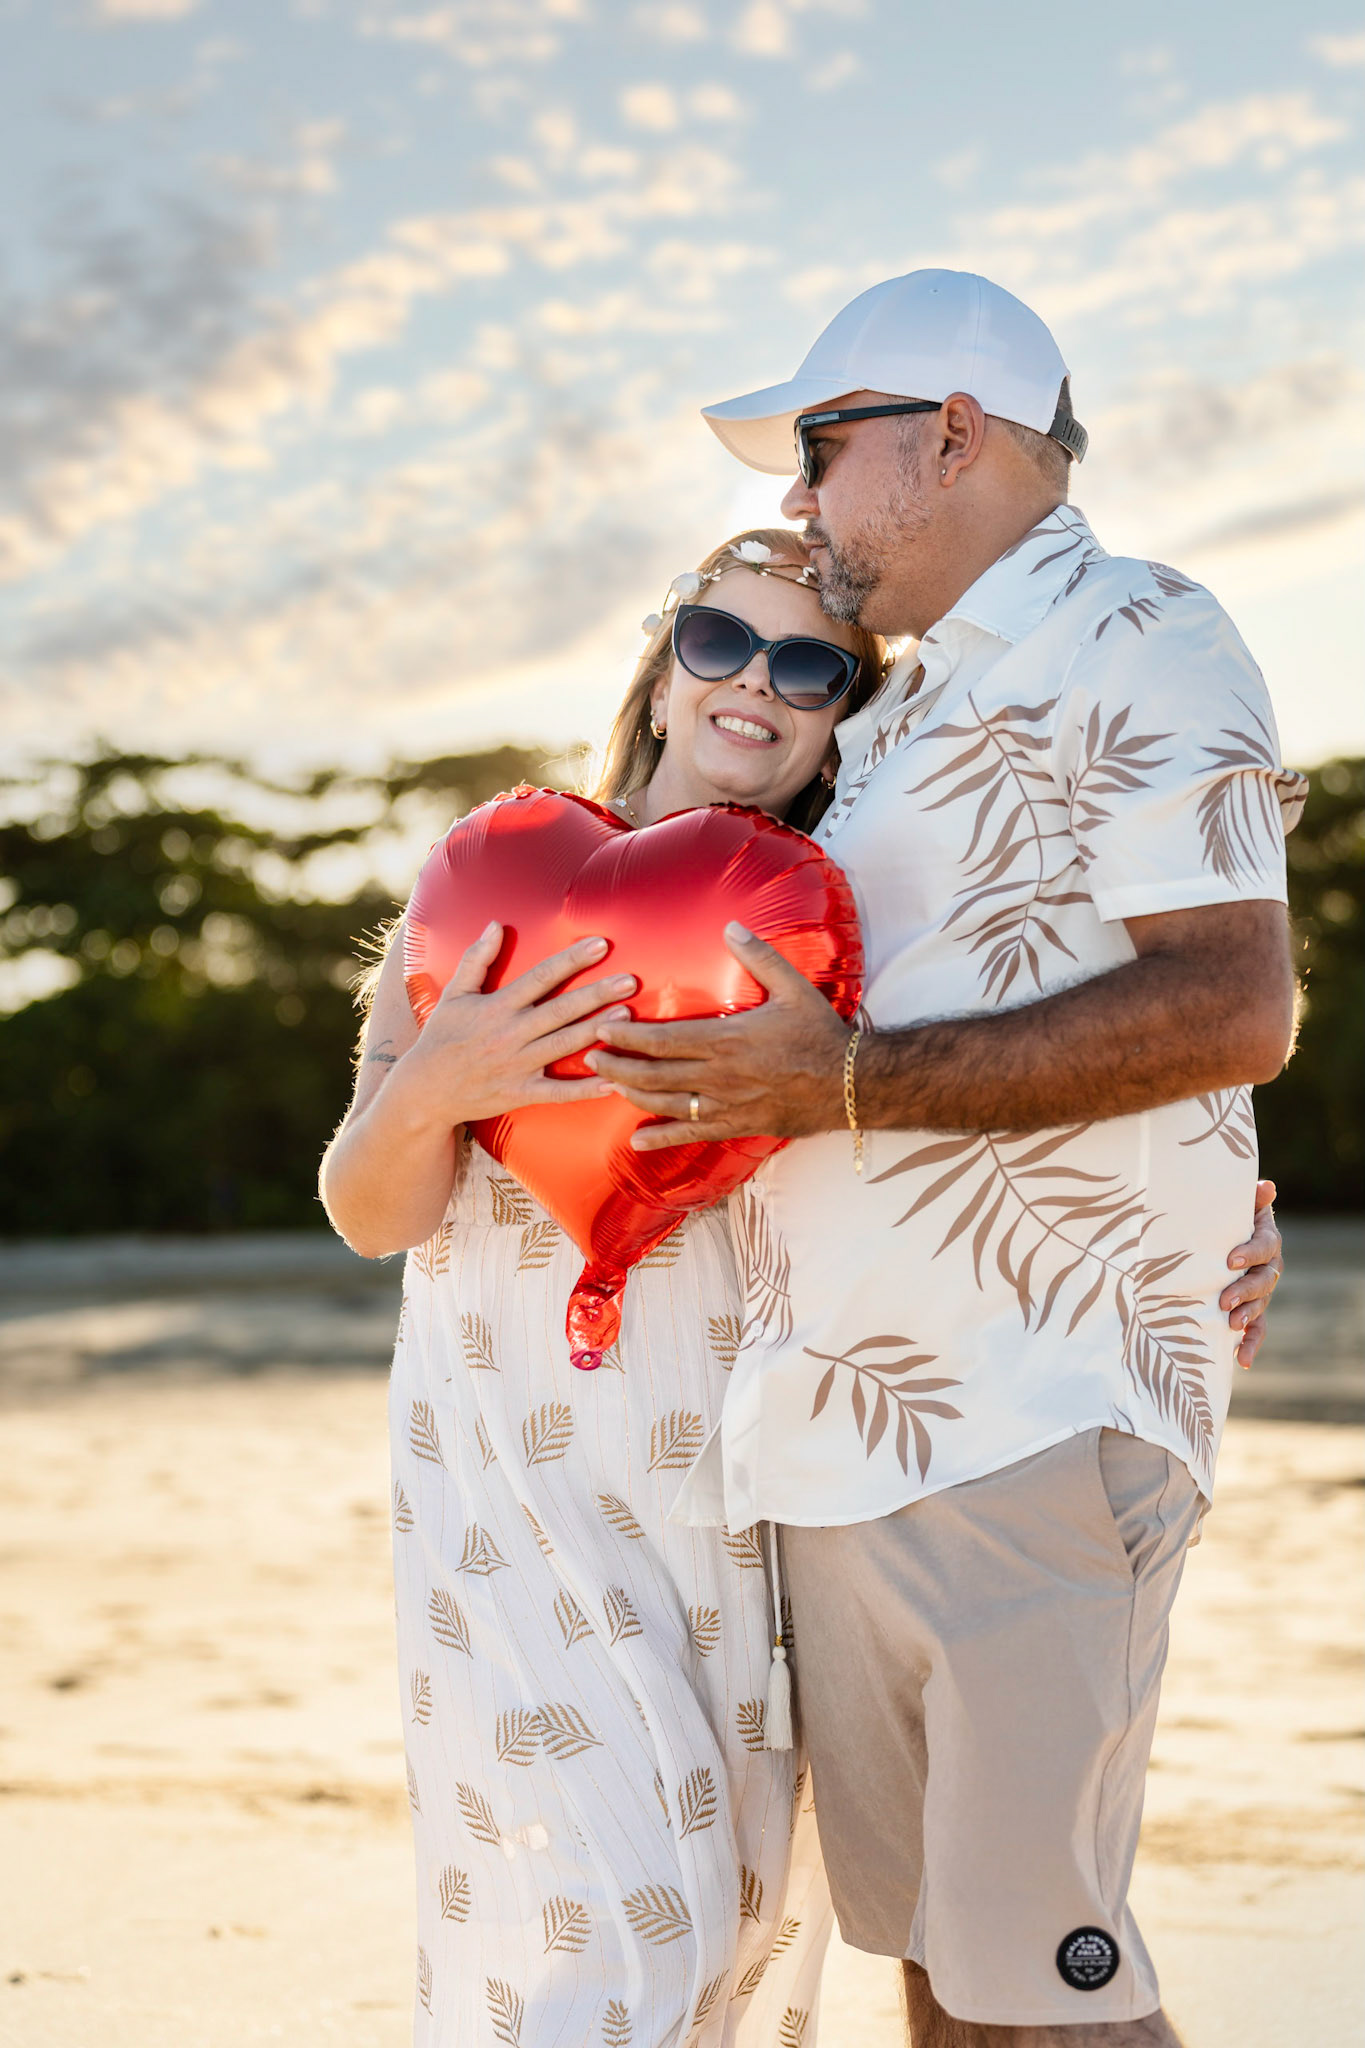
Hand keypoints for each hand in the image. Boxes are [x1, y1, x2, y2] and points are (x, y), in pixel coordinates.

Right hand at [394, 923, 630, 1126]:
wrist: (424, 1090)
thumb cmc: (441, 1037)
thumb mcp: (453, 994)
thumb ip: (476, 959)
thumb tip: (495, 924)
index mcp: (497, 1006)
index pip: (540, 977)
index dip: (571, 960)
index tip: (600, 945)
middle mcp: (510, 1034)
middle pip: (560, 1010)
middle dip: (596, 994)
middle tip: (630, 980)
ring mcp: (517, 1065)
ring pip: (563, 1045)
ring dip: (596, 1030)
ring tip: (628, 1015)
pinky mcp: (520, 1093)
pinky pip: (557, 1092)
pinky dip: (584, 1089)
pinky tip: (613, 1083)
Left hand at [587, 923, 847, 1149]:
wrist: (850, 1083)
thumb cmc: (821, 1034)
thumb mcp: (793, 988)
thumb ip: (759, 957)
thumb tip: (732, 926)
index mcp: (726, 1040)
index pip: (663, 1040)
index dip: (628, 1037)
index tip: (603, 1029)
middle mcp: (719, 1076)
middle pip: (654, 1074)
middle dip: (618, 1067)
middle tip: (590, 1059)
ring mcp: (726, 1105)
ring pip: (666, 1104)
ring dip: (632, 1096)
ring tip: (607, 1087)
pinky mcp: (737, 1126)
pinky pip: (692, 1135)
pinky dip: (661, 1139)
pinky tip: (637, 1142)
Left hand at [1219, 1179, 1281, 1370]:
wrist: (1218, 1238)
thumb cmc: (1224, 1218)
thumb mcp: (1233, 1205)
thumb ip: (1248, 1197)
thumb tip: (1267, 1186)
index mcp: (1265, 1240)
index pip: (1265, 1246)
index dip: (1250, 1253)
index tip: (1230, 1260)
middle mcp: (1268, 1267)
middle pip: (1265, 1280)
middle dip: (1246, 1291)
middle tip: (1225, 1300)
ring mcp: (1260, 1291)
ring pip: (1261, 1306)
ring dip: (1248, 1317)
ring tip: (1231, 1325)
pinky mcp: (1250, 1310)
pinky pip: (1256, 1330)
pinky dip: (1251, 1345)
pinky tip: (1242, 1360)